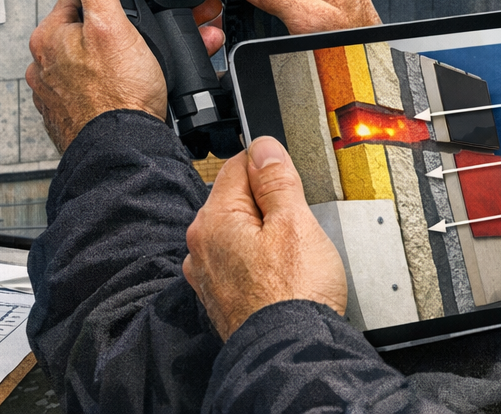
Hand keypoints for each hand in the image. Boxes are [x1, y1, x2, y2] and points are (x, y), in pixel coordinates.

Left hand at [26, 0, 222, 150]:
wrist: (123, 153)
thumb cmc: (116, 96)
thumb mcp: (112, 26)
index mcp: (48, 38)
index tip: (132, 2)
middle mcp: (47, 65)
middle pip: (91, 30)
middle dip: (127, 28)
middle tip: (154, 34)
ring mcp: (60, 94)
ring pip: (100, 60)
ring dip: (130, 56)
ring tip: (156, 62)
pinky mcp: (76, 116)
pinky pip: (102, 88)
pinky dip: (122, 84)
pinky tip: (142, 87)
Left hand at [183, 136, 347, 339]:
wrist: (291, 353)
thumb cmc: (293, 296)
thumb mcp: (295, 223)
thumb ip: (277, 180)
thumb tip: (264, 148)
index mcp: (213, 220)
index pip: (239, 165)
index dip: (271, 167)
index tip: (291, 181)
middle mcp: (202, 247)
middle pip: (238, 199)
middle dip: (269, 205)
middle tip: (298, 226)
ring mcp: (210, 275)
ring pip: (240, 232)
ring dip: (265, 235)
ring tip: (293, 256)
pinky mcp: (223, 298)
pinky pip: (241, 262)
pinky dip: (260, 262)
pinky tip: (282, 275)